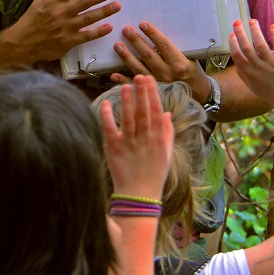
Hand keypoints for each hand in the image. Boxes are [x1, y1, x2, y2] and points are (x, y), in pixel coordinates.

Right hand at [4, 0, 118, 62]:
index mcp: (52, 0)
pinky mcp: (68, 42)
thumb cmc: (31, 20)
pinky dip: (98, 32)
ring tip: (117, 5)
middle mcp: (60, 12)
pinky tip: (109, 27)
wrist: (22, 43)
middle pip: (84, 2)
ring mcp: (65, 28)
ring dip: (104, 11)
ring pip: (88, 18)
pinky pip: (86, 36)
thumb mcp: (39, 1)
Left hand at [99, 74, 173, 200]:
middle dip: (141, 93)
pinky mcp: (114, 151)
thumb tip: (166, 113)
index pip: (155, 112)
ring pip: (128, 119)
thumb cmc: (154, 175)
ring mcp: (129, 145)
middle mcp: (144, 140)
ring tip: (125, 86)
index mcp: (157, 140)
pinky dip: (107, 117)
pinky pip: (110, 131)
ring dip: (127, 102)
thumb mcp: (166, 153)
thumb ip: (167, 132)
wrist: (139, 197)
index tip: (150, 80)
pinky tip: (106, 104)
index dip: (152, 95)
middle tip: (139, 76)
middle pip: (143, 112)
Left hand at [109, 22, 209, 101]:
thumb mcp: (191, 58)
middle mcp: (167, 74)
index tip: (142, 24)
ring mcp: (158, 84)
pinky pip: (135, 86)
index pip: (164, 45)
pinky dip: (124, 80)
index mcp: (179, 64)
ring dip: (127, 57)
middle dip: (136, 41)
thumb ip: (177, 49)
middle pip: (149, 55)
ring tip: (117, 45)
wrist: (197, 94)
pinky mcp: (151, 93)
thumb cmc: (192, 71)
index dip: (153, 34)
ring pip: (139, 69)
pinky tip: (114, 74)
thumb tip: (162, 30)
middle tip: (126, 29)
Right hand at [230, 19, 273, 141]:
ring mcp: (271, 64)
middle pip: (246, 47)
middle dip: (240, 33)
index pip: (237, 56)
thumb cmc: (269, 92)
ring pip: (261, 44)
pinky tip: (272, 27)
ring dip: (255, 31)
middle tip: (237, 22)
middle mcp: (258, 67)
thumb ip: (243, 75)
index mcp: (249, 73)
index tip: (232, 34)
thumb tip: (235, 63)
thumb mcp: (252, 86)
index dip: (233, 44)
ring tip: (253, 21)